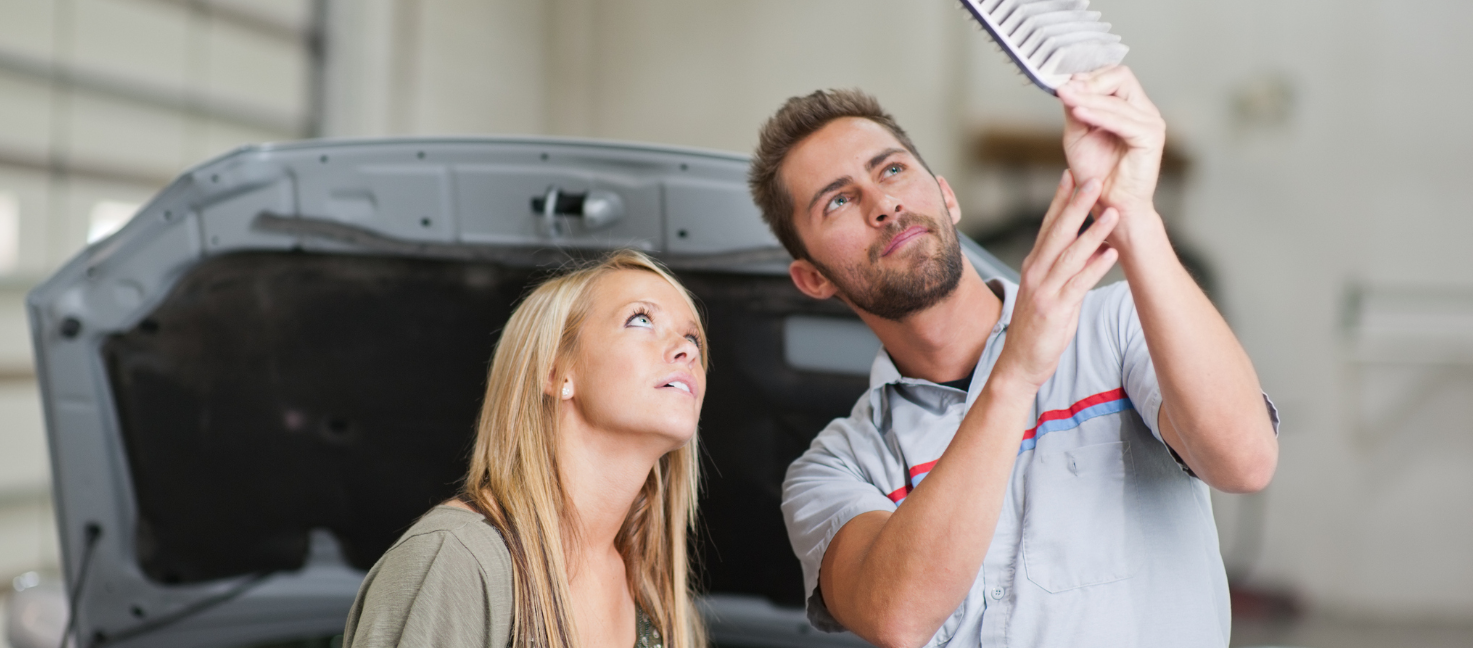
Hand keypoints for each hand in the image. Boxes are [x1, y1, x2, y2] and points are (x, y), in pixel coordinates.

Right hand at [997, 171, 1119, 388]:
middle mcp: (1036, 273)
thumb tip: (1091, 246)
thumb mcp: (1048, 291)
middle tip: (1093, 179)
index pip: (1047, 225)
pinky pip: (1078, 284)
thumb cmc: (1036, 328)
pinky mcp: (1055, 310)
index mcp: (1034, 265)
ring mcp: (1044, 291)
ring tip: (1112, 213)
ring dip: (1093, 232)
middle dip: (1076, 204)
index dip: (1060, 199)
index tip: (1072, 174)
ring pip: (1070, 255)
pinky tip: (1110, 254)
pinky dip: (1094, 268)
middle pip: (1058, 232)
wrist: (1019, 363)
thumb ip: (1065, 268)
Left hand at [1056, 66, 1164, 225]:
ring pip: (1117, 98)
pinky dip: (1098, 114)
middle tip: (1065, 88)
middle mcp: (1144, 111)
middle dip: (1090, 82)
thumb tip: (1069, 84)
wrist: (1109, 205)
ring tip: (1065, 97)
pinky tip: (1078, 112)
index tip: (1063, 82)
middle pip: (1121, 76)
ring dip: (1087, 97)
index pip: (1114, 75)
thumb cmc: (1096, 174)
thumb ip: (1076, 109)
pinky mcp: (1150, 137)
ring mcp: (1150, 122)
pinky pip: (1122, 120)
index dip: (1088, 76)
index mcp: (1129, 108)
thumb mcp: (1078, 135)